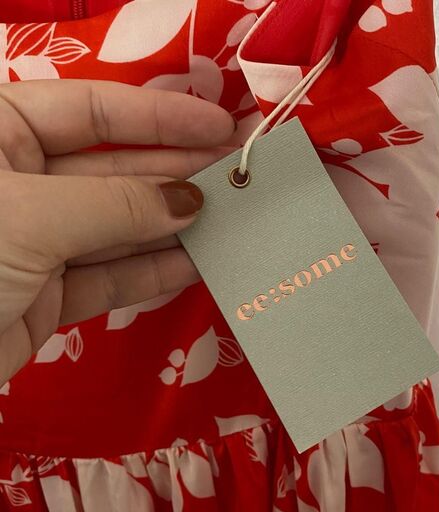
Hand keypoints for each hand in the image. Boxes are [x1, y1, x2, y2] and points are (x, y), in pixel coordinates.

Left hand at [0, 79, 235, 383]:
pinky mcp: (46, 297)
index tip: (220, 128)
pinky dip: (153, 274)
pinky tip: (199, 262)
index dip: (160, 117)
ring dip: (175, 227)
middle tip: (239, 178)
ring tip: (233, 221)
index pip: (91, 111)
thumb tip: (189, 199)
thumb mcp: (28, 218)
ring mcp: (35, 243)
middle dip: (178, 174)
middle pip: (115, 171)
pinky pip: (110, 278)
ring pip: (119, 229)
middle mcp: (17, 184)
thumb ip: (115, 206)